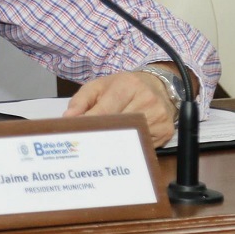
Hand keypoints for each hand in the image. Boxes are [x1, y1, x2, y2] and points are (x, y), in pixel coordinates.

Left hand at [62, 72, 177, 146]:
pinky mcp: (166, 131)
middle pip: (118, 126)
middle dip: (101, 136)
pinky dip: (131, 147)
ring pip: (131, 138)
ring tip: (102, 148)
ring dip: (116, 144)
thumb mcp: (99, 86)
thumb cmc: (123, 87)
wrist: (157, 85)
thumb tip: (68, 119)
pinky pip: (144, 146)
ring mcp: (158, 116)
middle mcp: (146, 99)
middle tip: (86, 146)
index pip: (105, 111)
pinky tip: (123, 146)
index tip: (76, 136)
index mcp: (127, 85)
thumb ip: (81, 101)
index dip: (89, 125)